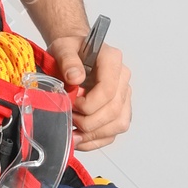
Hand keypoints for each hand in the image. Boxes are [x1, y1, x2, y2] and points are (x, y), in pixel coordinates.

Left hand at [47, 36, 130, 153]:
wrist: (74, 51)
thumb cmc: (71, 49)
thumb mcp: (63, 48)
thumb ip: (68, 60)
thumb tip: (75, 78)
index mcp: (112, 60)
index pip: (108, 90)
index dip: (88, 104)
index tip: (72, 103)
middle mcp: (123, 78)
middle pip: (113, 110)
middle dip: (88, 122)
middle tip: (69, 118)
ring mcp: (123, 95)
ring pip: (118, 124)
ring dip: (94, 134)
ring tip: (73, 132)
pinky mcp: (119, 109)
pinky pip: (114, 131)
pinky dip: (96, 139)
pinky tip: (80, 138)